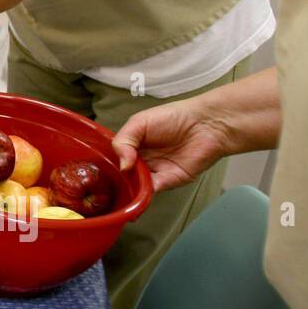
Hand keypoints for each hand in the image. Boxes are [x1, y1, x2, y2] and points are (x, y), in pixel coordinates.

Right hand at [112, 99, 230, 191]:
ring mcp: (155, 171)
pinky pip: (153, 190)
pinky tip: (139, 187)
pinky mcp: (170, 181)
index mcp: (133, 145)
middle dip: (118, 178)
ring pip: (136, 184)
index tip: (101, 167)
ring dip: (130, 186)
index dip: (108, 163)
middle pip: (124, 174)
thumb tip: (122, 166)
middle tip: (110, 180)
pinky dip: (145, 192)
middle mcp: (142, 160)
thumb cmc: (174, 117)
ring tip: (125, 183)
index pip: (114, 158)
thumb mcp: (139, 122)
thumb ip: (123, 141)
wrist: (205, 124)